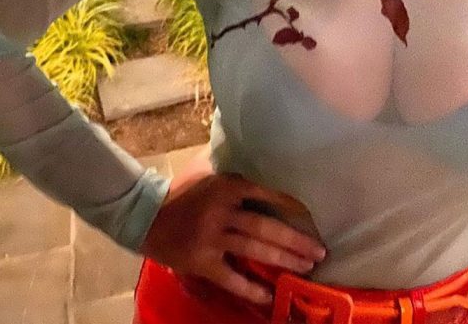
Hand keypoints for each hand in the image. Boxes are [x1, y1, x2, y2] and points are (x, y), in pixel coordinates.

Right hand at [140, 155, 326, 305]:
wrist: (147, 216)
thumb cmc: (184, 194)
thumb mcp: (211, 177)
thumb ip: (238, 179)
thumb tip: (271, 173)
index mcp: (227, 186)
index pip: (266, 194)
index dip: (290, 206)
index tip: (312, 216)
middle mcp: (221, 210)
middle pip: (266, 226)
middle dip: (296, 240)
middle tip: (320, 250)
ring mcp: (211, 237)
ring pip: (255, 249)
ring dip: (283, 259)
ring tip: (306, 266)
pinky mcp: (202, 261)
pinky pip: (231, 277)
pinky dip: (250, 287)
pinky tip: (269, 294)